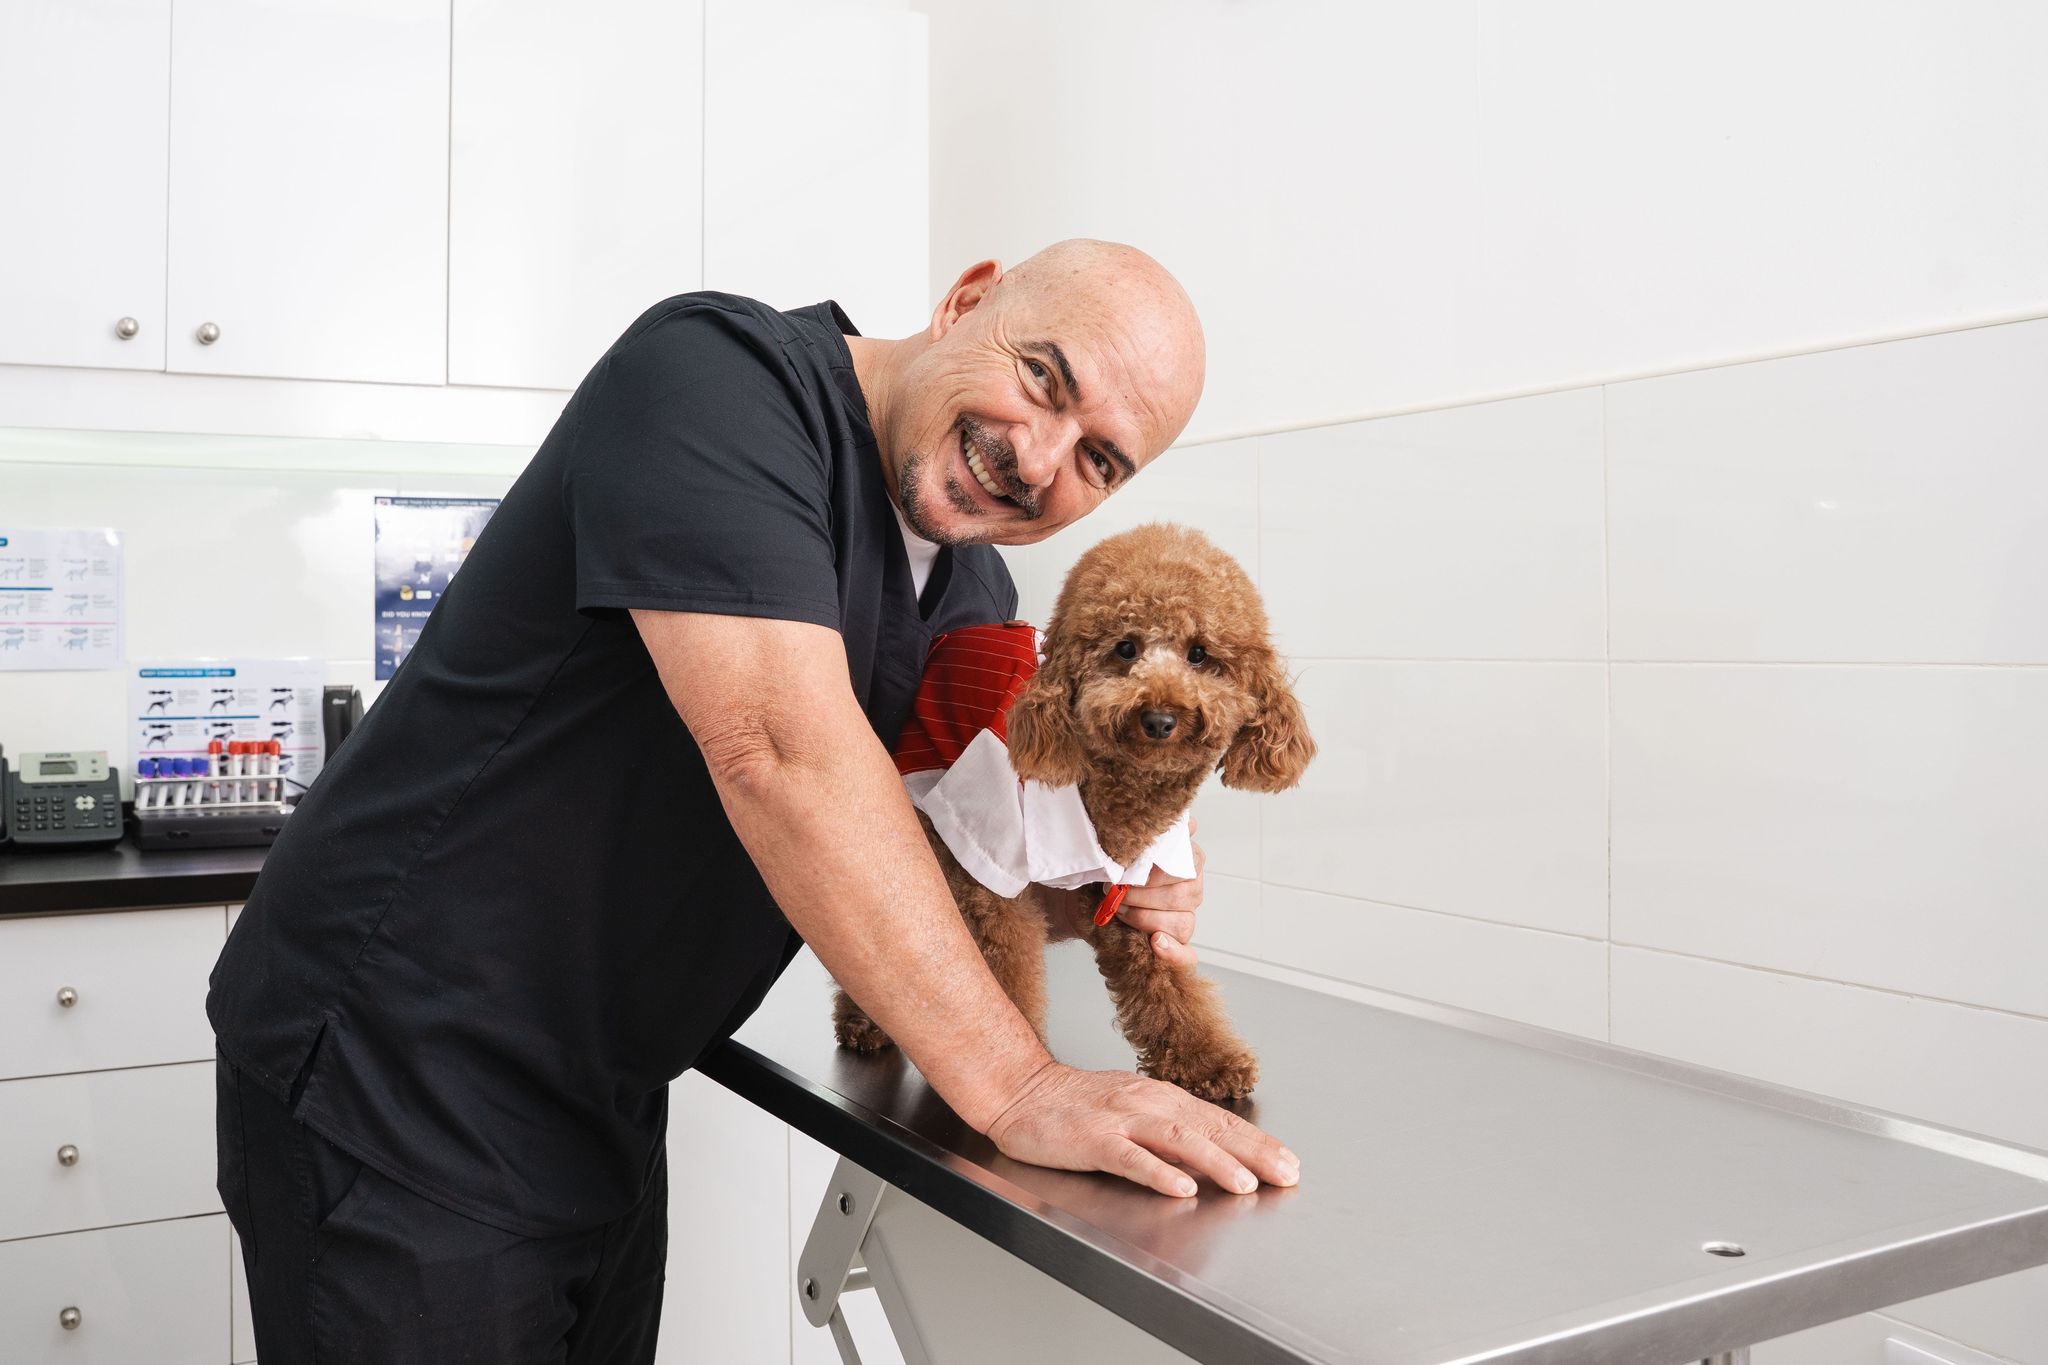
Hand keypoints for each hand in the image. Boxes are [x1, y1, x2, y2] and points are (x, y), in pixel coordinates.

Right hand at [986, 1061, 1299, 1197]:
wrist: (1019, 1090)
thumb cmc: (1074, 1105)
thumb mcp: (1130, 1108)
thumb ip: (1169, 1129)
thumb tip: (1214, 1153)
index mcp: (1160, 1098)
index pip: (1219, 1121)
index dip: (1257, 1141)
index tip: (1289, 1162)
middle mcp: (1146, 1103)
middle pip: (1209, 1128)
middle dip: (1253, 1153)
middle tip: (1286, 1175)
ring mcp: (1119, 1120)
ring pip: (1178, 1140)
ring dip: (1216, 1161)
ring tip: (1245, 1183)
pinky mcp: (1092, 1139)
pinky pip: (1131, 1158)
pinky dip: (1158, 1172)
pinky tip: (1181, 1187)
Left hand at [1118, 819, 1203, 964]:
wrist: (1088, 896)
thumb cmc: (1111, 870)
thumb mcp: (1124, 846)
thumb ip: (1152, 835)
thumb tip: (1186, 822)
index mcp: (1187, 860)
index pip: (1191, 863)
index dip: (1158, 872)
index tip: (1130, 874)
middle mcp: (1191, 888)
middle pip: (1185, 895)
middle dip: (1144, 895)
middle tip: (1116, 892)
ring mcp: (1185, 917)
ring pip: (1183, 922)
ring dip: (1147, 919)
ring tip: (1121, 912)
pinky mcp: (1175, 943)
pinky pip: (1187, 955)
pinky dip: (1173, 953)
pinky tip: (1156, 944)